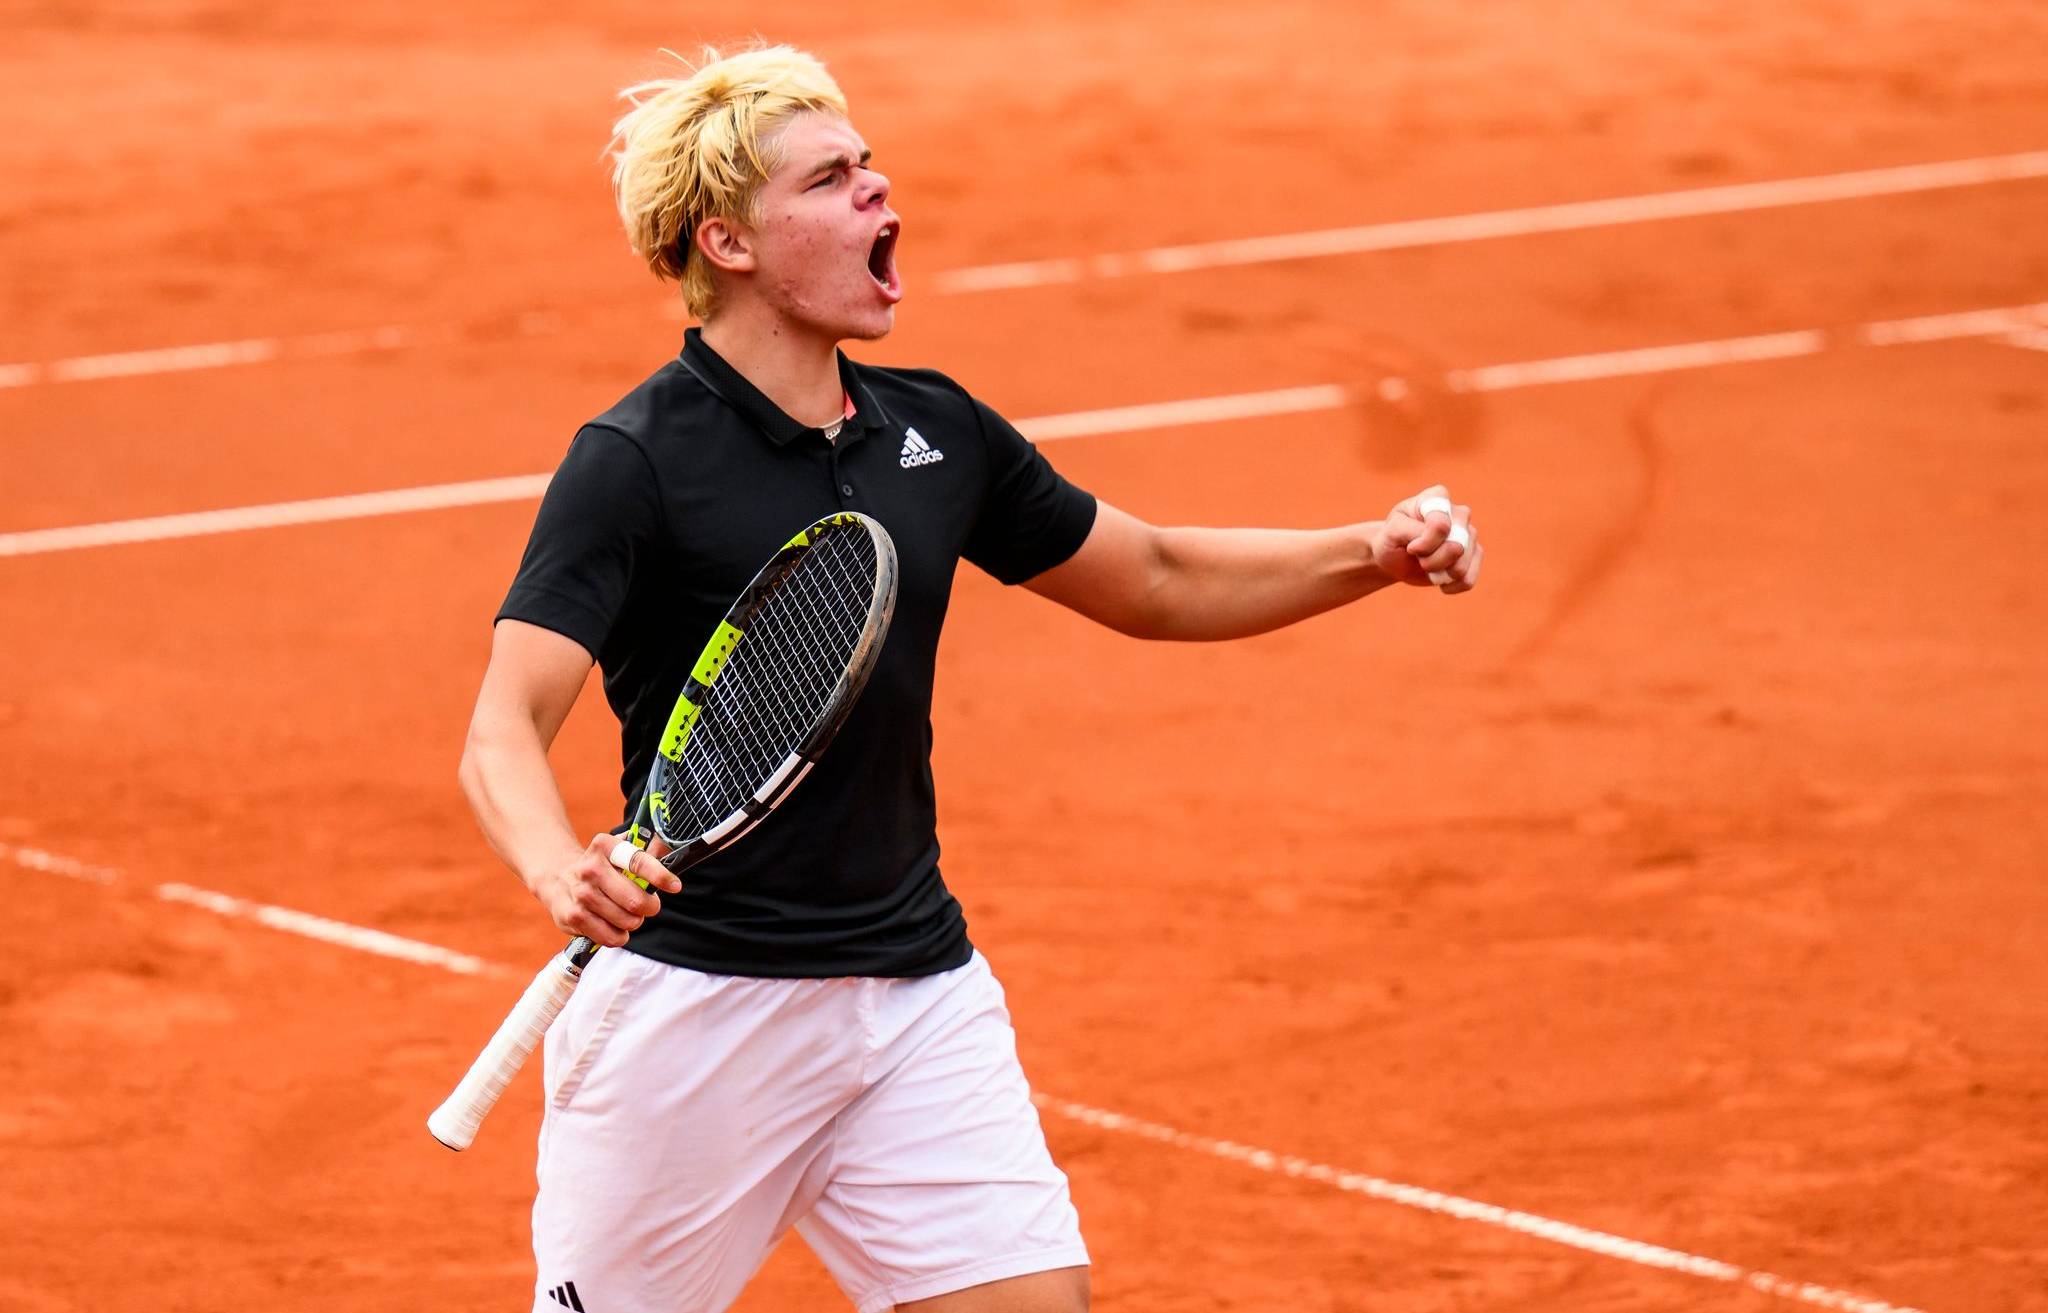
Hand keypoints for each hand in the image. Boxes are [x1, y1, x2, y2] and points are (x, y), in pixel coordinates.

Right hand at [527, 832, 681, 947]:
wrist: (558, 878)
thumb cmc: (600, 867)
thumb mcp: (618, 851)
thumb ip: (645, 851)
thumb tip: (669, 852)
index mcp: (605, 847)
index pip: (638, 862)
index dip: (660, 876)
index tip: (675, 886)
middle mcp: (590, 869)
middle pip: (636, 900)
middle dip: (649, 907)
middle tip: (648, 905)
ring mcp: (581, 894)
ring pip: (627, 921)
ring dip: (634, 922)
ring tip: (627, 914)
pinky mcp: (573, 917)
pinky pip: (611, 937)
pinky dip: (619, 935)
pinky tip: (613, 925)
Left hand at [1371, 484, 1482, 592]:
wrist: (1395, 557)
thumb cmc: (1392, 539)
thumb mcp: (1392, 532)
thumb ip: (1416, 532)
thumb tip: (1455, 546)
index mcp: (1437, 497)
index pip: (1441, 524)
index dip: (1424, 543)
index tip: (1410, 545)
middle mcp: (1459, 513)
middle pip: (1456, 546)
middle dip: (1431, 560)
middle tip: (1417, 556)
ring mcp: (1470, 534)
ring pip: (1462, 566)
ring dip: (1438, 574)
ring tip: (1426, 565)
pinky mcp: (1475, 555)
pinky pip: (1468, 579)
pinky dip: (1449, 586)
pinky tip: (1438, 579)